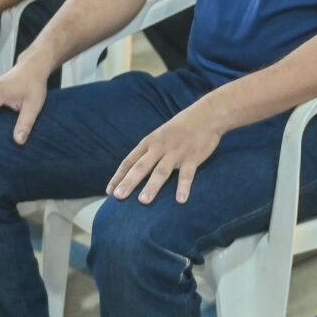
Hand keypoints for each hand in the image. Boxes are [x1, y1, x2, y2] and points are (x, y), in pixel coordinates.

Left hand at [107, 102, 222, 203]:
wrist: (207, 115)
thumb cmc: (181, 129)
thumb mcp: (160, 136)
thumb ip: (148, 152)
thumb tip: (133, 173)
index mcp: (149, 142)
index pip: (129, 161)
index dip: (119, 176)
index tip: (109, 192)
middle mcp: (160, 147)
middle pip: (141, 166)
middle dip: (129, 182)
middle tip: (118, 197)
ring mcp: (176, 152)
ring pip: (161, 171)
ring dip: (152, 186)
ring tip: (143, 201)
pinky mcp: (193, 156)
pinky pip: (187, 174)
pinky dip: (184, 187)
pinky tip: (181, 200)